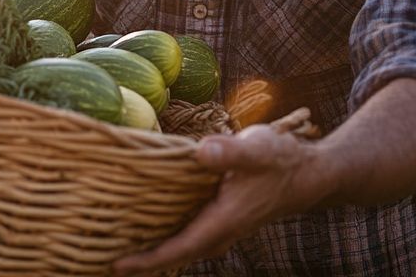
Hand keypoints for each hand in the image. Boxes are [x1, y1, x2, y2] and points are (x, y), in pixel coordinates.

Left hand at [112, 124, 330, 275]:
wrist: (309, 174)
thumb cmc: (281, 160)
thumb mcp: (256, 150)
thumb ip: (229, 152)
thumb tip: (201, 152)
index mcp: (223, 221)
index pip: (179, 249)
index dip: (147, 260)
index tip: (116, 266)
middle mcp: (221, 232)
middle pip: (176, 256)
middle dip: (143, 263)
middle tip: (106, 263)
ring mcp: (223, 229)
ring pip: (183, 248)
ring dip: (155, 252)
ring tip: (120, 250)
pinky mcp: (223, 219)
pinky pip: (189, 237)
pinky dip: (169, 238)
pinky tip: (151, 227)